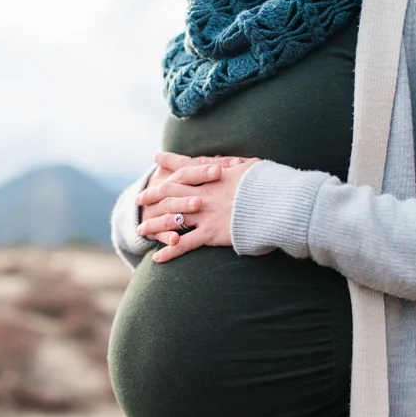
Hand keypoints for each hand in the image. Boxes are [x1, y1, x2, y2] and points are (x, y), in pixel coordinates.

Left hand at [136, 153, 261, 261]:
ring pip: (171, 219)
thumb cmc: (268, 184)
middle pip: (170, 193)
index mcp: (214, 177)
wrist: (274, 203)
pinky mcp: (210, 233)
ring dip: (154, 225)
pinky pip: (184, 244)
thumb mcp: (254, 168)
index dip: (171, 163)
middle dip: (153, 195)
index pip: (187, 167)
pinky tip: (157, 258)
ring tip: (141, 230)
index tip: (157, 158)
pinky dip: (170, 251)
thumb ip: (244, 166)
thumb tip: (246, 163)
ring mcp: (204, 214)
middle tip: (141, 198)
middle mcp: (204, 194)